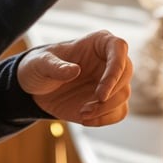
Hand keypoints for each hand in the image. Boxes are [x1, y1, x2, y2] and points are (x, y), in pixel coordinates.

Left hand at [18, 31, 132, 126]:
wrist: (35, 88)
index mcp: (98, 42)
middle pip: (126, 74)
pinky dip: (104, 119)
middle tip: (87, 107)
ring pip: (123, 95)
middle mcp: (109, 60)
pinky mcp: (108, 101)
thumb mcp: (40, 63)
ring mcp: (110, 82)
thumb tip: (75, 71)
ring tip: (82, 113)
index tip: (102, 92)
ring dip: (104, 109)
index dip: (115, 69)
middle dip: (110, 94)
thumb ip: (55, 66)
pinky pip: (119, 112)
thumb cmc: (39, 66)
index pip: (119, 48)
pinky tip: (85, 119)